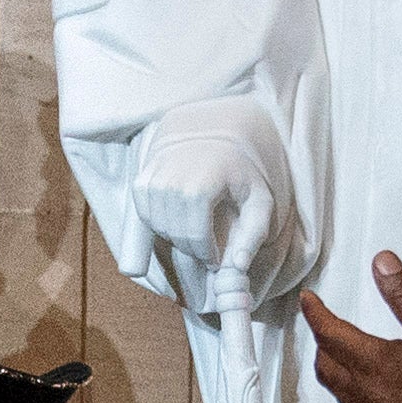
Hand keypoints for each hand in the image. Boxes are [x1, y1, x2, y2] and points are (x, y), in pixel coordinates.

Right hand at [132, 109, 302, 313]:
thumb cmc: (241, 173)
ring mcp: (154, 175)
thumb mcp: (259, 201)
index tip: (217, 258)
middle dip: (192, 249)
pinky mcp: (142, 178)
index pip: (196, 233)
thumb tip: (238, 267)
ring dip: (175, 238)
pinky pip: (144, 215)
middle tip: (207, 249)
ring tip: (195, 234)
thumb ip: (254, 234)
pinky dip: (158, 225)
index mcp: (205, 179)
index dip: (207, 253)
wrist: (216, 135)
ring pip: (157, 226)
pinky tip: (177, 223)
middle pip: (175, 233)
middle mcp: (174, 175)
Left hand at [295, 253, 401, 402]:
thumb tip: (384, 266)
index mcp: (370, 361)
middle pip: (326, 364)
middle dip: (322, 343)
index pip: (329, 331)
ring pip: (338, 394)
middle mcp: (361, 393)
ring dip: (335, 373)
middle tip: (325, 330)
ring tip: (342, 362)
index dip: (315, 313)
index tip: (309, 302)